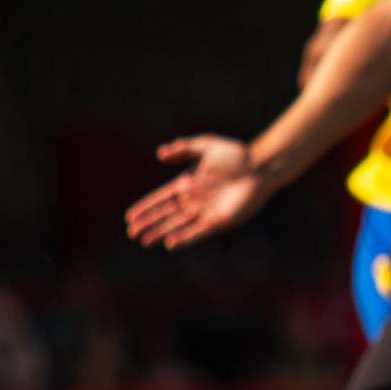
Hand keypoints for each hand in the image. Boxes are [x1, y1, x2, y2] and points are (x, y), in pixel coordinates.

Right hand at [125, 137, 270, 249]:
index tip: (130, 216)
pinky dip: (185, 238)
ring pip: (177, 225)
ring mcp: (205, 211)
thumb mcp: (207, 146)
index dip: (145, 207)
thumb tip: (160, 153)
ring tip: (144, 241)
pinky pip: (198, 231)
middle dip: (148, 223)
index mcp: (187, 184)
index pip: (160, 199)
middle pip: (165, 214)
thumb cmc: (236, 156)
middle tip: (132, 232)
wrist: (261, 167)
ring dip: (161, 233)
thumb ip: (184, 148)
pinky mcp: (219, 220)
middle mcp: (193, 200)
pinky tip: (171, 243)